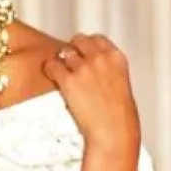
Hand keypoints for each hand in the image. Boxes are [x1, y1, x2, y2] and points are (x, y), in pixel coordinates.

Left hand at [42, 34, 140, 155]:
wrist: (113, 131)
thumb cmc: (119, 117)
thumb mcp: (120, 86)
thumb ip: (108, 73)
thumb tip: (96, 73)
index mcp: (116, 58)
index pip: (98, 39)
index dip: (88, 46)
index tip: (84, 53)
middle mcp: (100, 59)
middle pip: (79, 40)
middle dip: (73, 50)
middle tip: (69, 64)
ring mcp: (84, 68)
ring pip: (65, 52)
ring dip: (61, 61)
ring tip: (60, 73)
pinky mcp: (68, 81)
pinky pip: (52, 65)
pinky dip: (49, 70)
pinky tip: (52, 77)